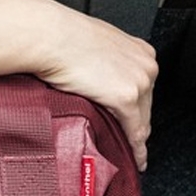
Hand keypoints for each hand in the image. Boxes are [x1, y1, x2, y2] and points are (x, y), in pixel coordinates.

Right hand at [29, 0, 158, 170]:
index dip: (140, 110)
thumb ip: (106, 63)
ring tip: (131, 156)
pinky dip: (136, 149)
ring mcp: (138, 82)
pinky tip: (135, 159)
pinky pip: (135, 132)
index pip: (145, 89)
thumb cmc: (61, 37)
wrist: (49, 36)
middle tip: (129, 144)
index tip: (138, 123)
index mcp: (140, 50)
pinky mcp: (125, 98)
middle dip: (138, 125)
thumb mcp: (95, 46)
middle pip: (146, 106)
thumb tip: (100, 80)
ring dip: (136, 139)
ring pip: (142, 121)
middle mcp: (146, 65)